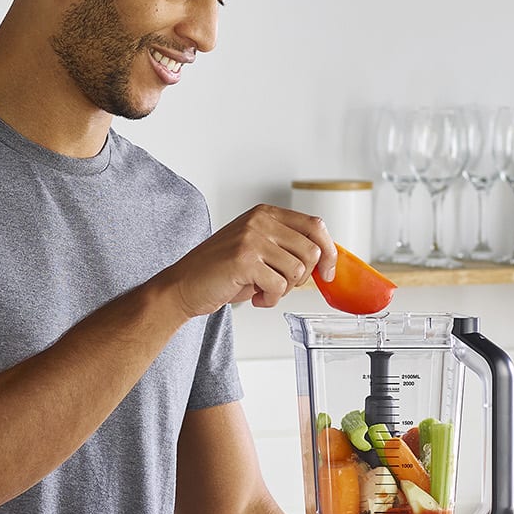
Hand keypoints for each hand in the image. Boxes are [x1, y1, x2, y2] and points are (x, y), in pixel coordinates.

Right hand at [160, 205, 338, 316]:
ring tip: (264, 290)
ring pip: (297, 271)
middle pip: (311, 251)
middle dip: (302, 277)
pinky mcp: (244, 260)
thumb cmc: (221, 271)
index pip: (315, 225)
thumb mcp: (258, 250)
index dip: (330, 252)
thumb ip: (287, 247)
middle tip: (281, 285)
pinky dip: (271, 299)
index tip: (328, 271)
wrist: (184, 285)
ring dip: (284, 290)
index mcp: (265, 214)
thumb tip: (324, 261)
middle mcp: (260, 221)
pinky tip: (255, 297)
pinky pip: (278, 286)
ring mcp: (252, 239)